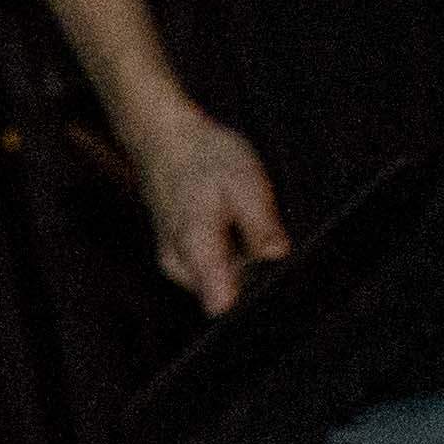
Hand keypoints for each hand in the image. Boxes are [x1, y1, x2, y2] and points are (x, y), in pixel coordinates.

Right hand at [129, 109, 288, 313]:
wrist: (164, 139)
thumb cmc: (203, 158)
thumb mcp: (245, 183)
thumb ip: (261, 225)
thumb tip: (278, 255)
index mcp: (196, 248)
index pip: (223, 304)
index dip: (257, 301)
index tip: (279, 287)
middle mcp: (180, 265)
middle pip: (231, 295)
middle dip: (258, 277)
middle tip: (270, 240)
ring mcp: (176, 264)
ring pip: (224, 283)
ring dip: (246, 265)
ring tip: (250, 226)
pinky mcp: (178, 258)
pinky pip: (214, 272)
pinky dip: (233, 256)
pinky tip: (237, 227)